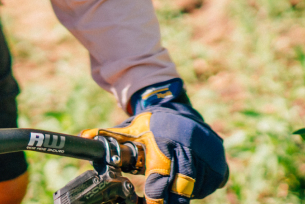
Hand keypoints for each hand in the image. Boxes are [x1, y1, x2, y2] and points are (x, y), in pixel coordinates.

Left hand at [82, 79, 227, 203]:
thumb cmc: (151, 125)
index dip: (156, 197)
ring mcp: (209, 154)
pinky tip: (186, 180)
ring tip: (171, 183)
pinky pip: (210, 186)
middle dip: (170, 199)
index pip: (161, 177)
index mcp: (164, 140)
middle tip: (159, 200)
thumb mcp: (131, 129)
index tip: (151, 203)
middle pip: (181, 189)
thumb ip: (109, 138)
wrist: (180, 110)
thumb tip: (84, 138)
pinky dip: (198, 188)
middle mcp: (189, 146)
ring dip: (183, 193)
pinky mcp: (220, 162)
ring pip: (196, 190)